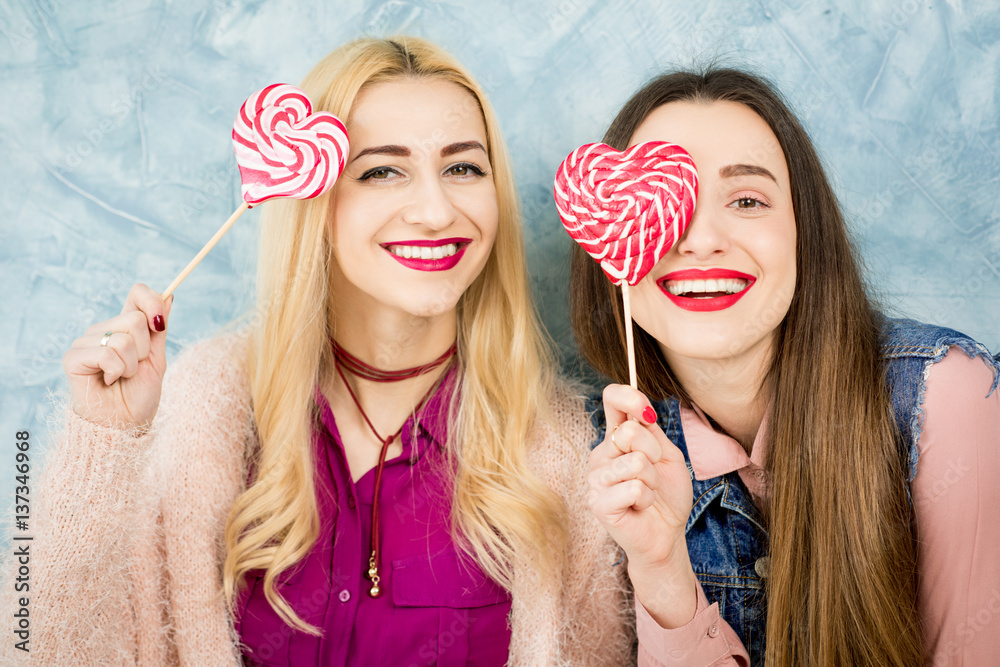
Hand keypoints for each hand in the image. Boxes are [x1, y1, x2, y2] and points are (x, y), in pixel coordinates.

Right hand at [62, 284, 172, 428]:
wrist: (124, 425)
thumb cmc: (139, 395)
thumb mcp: (156, 359)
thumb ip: (159, 329)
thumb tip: (170, 296)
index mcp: (125, 326)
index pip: (137, 292)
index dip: (153, 301)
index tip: (161, 325)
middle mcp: (104, 329)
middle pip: (135, 319)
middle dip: (145, 350)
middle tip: (134, 369)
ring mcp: (86, 342)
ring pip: (123, 339)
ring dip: (131, 365)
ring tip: (122, 377)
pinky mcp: (74, 357)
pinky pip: (107, 353)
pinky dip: (116, 371)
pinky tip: (108, 381)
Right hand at [588, 383, 698, 626]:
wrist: (667, 534)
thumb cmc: (666, 495)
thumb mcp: (667, 455)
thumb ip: (651, 431)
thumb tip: (641, 410)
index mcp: (616, 437)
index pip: (612, 400)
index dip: (629, 397)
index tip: (646, 411)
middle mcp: (601, 454)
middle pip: (629, 432)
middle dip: (654, 454)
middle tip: (653, 474)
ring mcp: (596, 478)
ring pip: (635, 463)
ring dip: (652, 481)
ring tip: (646, 494)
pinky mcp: (598, 502)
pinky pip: (634, 488)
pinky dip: (646, 499)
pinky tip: (639, 507)